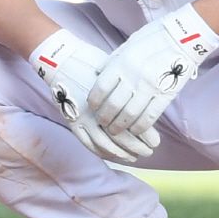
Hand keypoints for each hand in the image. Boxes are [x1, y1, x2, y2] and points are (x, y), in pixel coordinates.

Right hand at [29, 30, 159, 163]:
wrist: (61, 60)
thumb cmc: (91, 62)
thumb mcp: (114, 71)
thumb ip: (128, 89)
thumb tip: (147, 104)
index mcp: (111, 96)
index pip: (132, 122)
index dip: (146, 135)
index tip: (157, 142)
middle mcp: (97, 109)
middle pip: (121, 136)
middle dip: (137, 147)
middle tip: (149, 151)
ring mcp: (83, 118)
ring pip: (105, 144)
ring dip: (121, 153)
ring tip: (134, 157)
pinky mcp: (73, 122)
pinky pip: (88, 143)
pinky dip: (102, 152)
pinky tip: (113, 156)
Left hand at [87, 4, 218, 138]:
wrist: (184, 37)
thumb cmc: (155, 37)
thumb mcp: (129, 44)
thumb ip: (113, 61)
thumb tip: (98, 73)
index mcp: (121, 62)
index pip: (100, 88)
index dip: (94, 102)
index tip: (93, 107)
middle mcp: (133, 76)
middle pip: (112, 105)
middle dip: (104, 118)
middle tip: (103, 123)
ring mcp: (150, 87)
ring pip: (129, 115)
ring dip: (120, 127)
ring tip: (115, 130)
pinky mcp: (165, 94)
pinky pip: (149, 116)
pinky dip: (140, 127)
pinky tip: (135, 130)